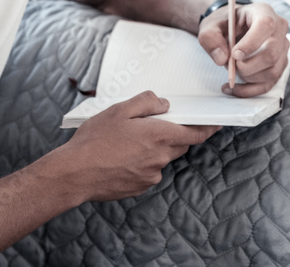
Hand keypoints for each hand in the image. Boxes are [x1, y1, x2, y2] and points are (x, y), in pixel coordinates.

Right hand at [59, 91, 219, 201]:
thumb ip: (146, 102)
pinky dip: (141, 163)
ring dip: (152, 149)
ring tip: (125, 143)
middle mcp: (160, 158)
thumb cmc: (95, 140)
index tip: (215, 125)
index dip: (207, 129)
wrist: (75, 173)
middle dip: (172, 134)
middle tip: (150, 126)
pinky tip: (120, 157)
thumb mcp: (119, 110)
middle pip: (178, 144)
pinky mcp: (140, 186)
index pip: (195, 134)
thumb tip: (164, 104)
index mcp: (159, 136)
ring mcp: (151, 175)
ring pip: (161, 158)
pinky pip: (149, 171)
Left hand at [197, 2, 289, 97]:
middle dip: (248, 66)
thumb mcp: (210, 26)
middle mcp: (279, 29)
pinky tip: (234, 88)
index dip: (251, 42)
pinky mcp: (279, 65)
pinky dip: (250, 90)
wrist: (231, 29)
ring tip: (232, 70)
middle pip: (272, 53)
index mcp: (263, 12)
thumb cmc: (224, 25)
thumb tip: (222, 58)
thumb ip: (210, 38)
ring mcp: (282, 49)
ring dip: (248, 77)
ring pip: (273, 71)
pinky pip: (269, 84)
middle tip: (230, 65)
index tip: (234, 54)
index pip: (266, 25)